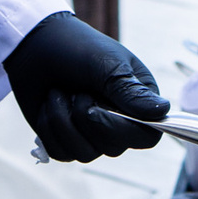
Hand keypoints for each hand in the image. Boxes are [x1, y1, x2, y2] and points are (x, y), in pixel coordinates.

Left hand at [2, 11, 167, 161]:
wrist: (35, 45)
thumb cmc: (76, 47)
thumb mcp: (106, 64)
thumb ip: (131, 91)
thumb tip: (162, 111)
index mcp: (138, 100)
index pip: (148, 135)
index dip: (125, 130)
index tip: (100, 107)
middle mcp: (120, 122)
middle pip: (113, 148)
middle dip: (86, 117)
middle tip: (77, 89)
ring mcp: (93, 134)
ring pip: (84, 153)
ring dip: (63, 120)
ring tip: (59, 93)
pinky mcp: (67, 141)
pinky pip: (61, 153)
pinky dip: (49, 128)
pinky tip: (49, 105)